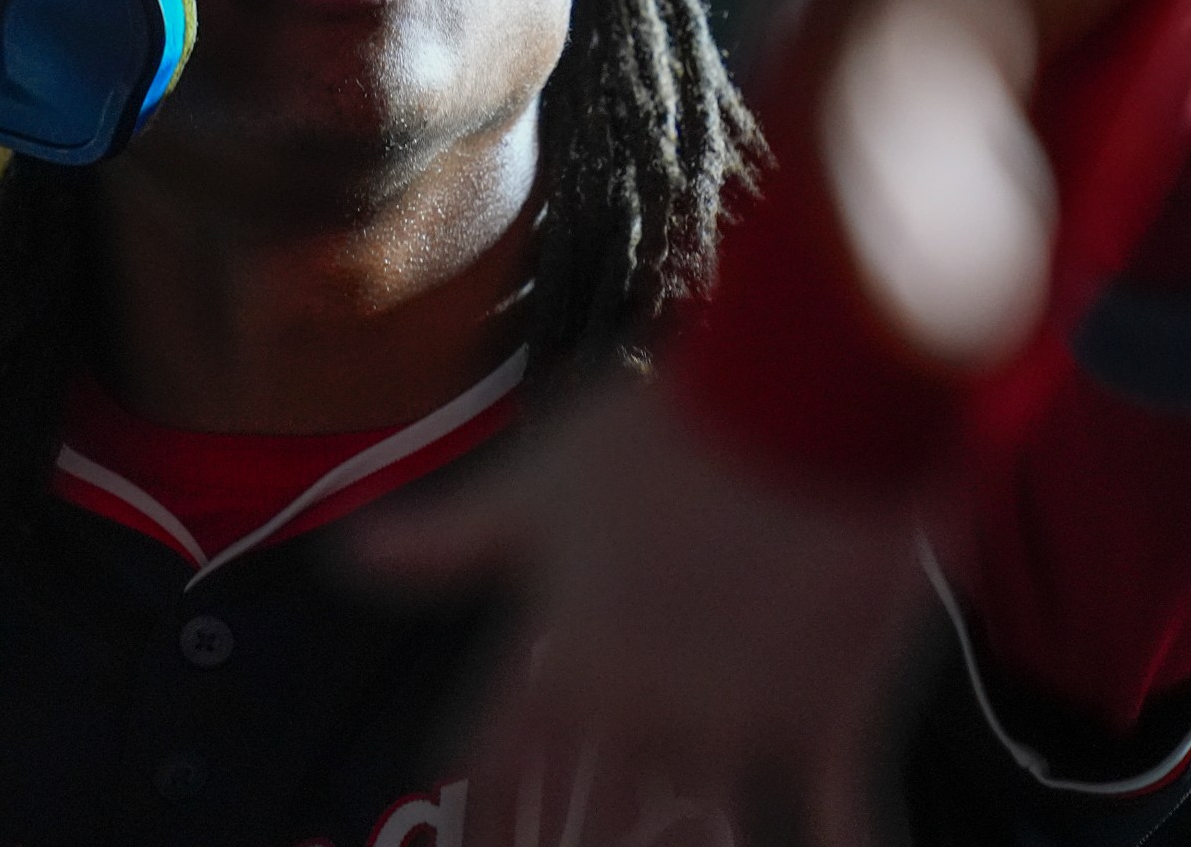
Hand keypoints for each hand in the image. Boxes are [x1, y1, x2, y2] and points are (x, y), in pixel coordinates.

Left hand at [354, 380, 926, 845]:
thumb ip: (445, 541)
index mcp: (565, 658)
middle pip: (593, 832)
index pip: (497, 775)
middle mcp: (641, 709)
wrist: (795, 389)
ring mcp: (738, 720)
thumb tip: (349, 550)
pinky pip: (841, 819)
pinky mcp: (831, 714)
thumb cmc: (660, 432)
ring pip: (703, 837)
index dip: (486, 827)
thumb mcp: (535, 486)